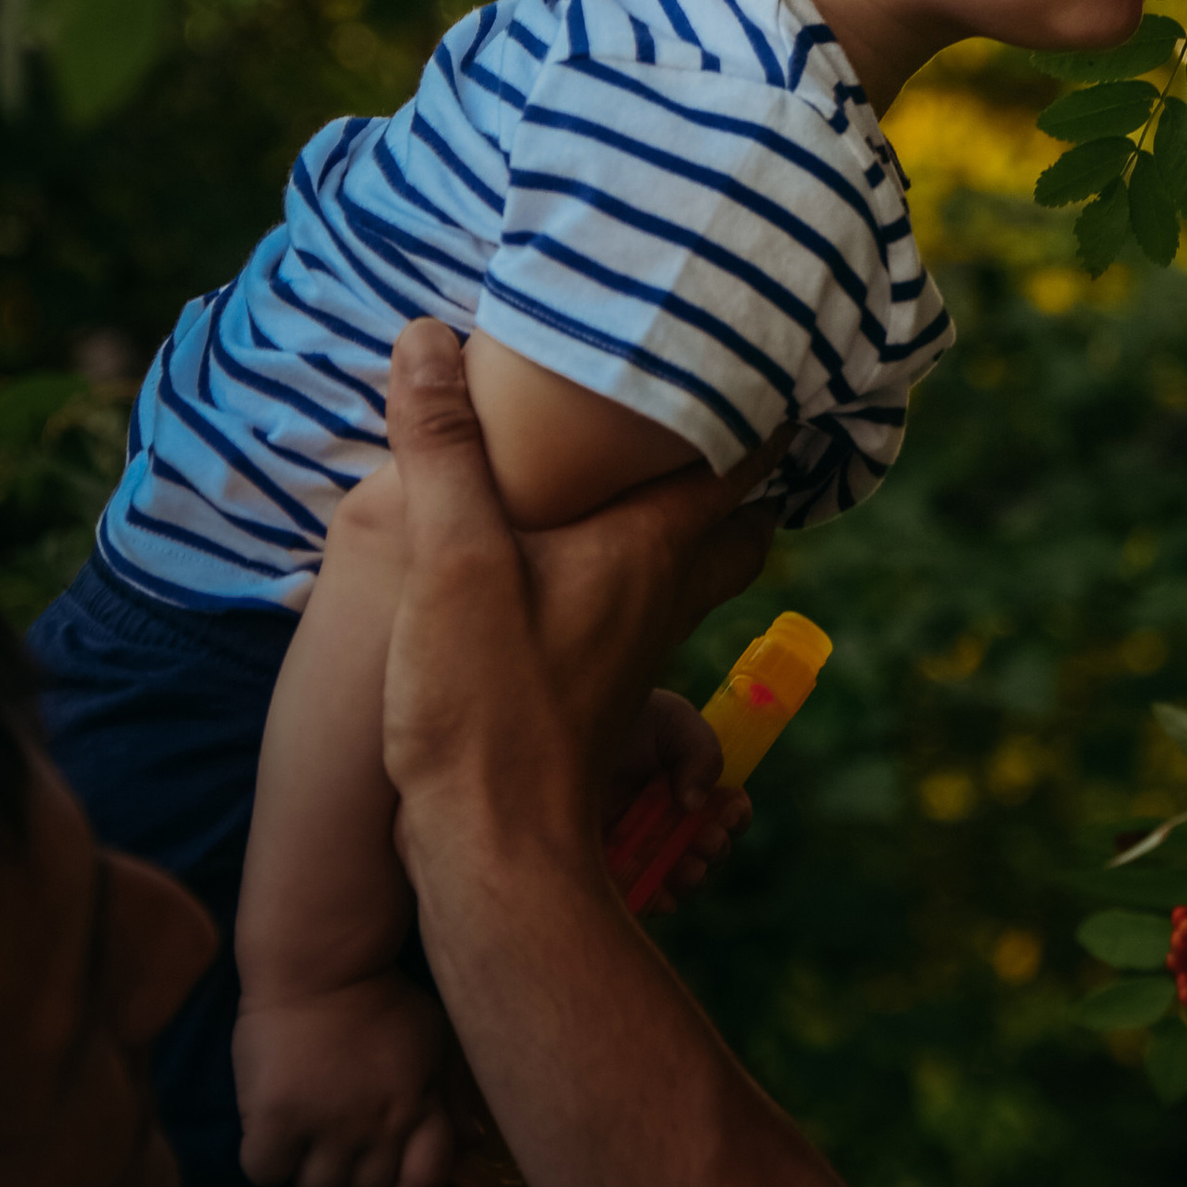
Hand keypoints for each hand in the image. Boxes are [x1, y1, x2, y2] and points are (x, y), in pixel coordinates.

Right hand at [235, 973, 458, 1186]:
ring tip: (305, 1132)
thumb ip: (451, 1094)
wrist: (319, 959)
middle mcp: (378, 1124)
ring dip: (308, 1170)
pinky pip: (267, 1173)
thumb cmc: (379, 998)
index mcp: (418, 1106)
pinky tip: (273, 1129)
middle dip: (351, 1177)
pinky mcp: (276, 1117)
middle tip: (337, 1142)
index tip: (390, 1183)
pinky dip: (267, 1159)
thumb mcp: (431, 1039)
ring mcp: (326, 1123)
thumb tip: (472, 1144)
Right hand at [378, 319, 782, 872]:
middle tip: (717, 418)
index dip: (758, 402)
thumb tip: (427, 337)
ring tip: (649, 477)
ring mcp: (640, 651)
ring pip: (697, 576)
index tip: (759, 347)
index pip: (739, 458)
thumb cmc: (484, 706)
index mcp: (649, 550)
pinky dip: (638, 580)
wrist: (492, 849)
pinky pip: (647, 616)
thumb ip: (444, 451)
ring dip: (691, 529)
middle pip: (739, 527)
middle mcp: (664, 596)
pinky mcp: (603, 693)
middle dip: (743, 475)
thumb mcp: (450, 561)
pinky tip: (579, 569)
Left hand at [605, 688, 753, 908]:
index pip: (726, 812)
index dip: (734, 817)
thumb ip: (700, 753)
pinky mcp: (602, 866)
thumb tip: (693, 804)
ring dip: (691, 879)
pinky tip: (660, 893)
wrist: (560, 728)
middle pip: (705, 853)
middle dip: (714, 850)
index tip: (729, 813)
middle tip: (706, 840)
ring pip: (674, 881)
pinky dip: (652, 901)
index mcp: (688, 785)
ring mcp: (635, 846)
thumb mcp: (672, 722)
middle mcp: (665, 820)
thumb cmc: (623, 719)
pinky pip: (634, 898)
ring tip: (687, 867)